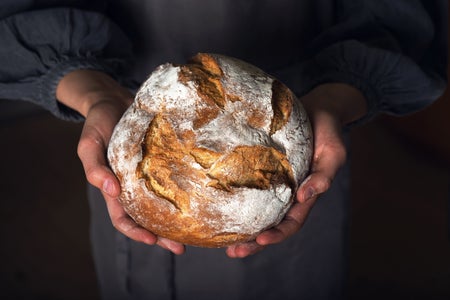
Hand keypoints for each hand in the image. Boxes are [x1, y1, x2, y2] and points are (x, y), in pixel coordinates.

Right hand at [56, 70, 184, 254]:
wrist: (113, 101)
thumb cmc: (98, 123)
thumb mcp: (89, 144)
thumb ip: (94, 167)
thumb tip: (110, 190)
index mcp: (114, 187)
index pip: (123, 218)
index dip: (136, 232)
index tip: (153, 241)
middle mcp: (133, 185)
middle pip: (147, 218)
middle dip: (162, 236)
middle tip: (181, 247)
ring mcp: (148, 174)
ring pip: (162, 204)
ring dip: (175, 220)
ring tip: (194, 230)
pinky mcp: (161, 160)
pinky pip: (172, 180)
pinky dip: (181, 192)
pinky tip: (198, 198)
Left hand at [226, 83, 366, 257]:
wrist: (318, 109)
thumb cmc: (328, 132)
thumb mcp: (333, 153)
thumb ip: (324, 175)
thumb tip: (306, 195)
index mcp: (305, 195)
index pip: (291, 223)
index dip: (276, 235)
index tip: (259, 240)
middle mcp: (287, 194)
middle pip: (270, 225)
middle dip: (253, 242)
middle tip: (233, 252)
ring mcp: (274, 183)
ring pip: (256, 210)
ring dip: (242, 227)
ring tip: (222, 239)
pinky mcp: (261, 168)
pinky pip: (248, 187)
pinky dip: (235, 199)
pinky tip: (218, 203)